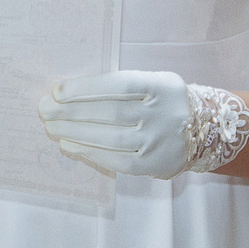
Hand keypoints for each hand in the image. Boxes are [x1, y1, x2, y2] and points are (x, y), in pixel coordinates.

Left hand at [38, 70, 195, 178]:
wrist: (202, 130)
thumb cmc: (163, 101)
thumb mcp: (152, 82)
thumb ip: (120, 86)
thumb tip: (70, 93)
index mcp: (160, 86)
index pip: (119, 85)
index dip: (86, 88)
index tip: (58, 91)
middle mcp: (162, 114)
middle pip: (110, 113)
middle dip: (72, 112)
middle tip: (45, 110)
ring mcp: (159, 141)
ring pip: (110, 138)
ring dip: (76, 133)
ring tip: (52, 128)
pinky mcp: (153, 165)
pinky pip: (116, 160)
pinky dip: (90, 152)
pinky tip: (71, 145)